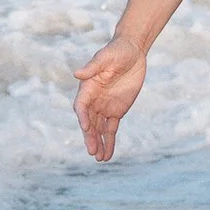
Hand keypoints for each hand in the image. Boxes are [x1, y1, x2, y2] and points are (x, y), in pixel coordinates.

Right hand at [74, 35, 147, 162]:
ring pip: (99, 129)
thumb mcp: (105, 57)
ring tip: (100, 159)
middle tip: (92, 151)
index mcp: (88, 88)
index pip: (82, 106)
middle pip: (89, 122)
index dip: (83, 117)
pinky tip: (108, 154)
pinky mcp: (117, 111)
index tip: (87, 128)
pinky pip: (111, 129)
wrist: (133, 51)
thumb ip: (93, 67)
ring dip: (99, 143)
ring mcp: (104, 107)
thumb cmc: (117, 51)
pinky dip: (110, 141)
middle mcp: (94, 100)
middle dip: (90, 137)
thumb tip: (77, 74)